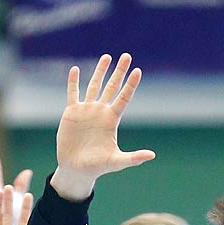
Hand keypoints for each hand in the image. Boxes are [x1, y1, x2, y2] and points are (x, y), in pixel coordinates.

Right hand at [50, 53, 153, 201]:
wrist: (77, 169)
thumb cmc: (97, 166)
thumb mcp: (116, 162)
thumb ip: (133, 158)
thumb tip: (152, 156)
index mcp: (112, 120)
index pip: (124, 98)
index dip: (130, 85)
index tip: (137, 71)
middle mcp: (101, 111)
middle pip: (112, 87)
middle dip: (119, 72)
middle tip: (126, 55)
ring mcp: (86, 110)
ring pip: (94, 86)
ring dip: (100, 71)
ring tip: (107, 57)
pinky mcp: (72, 112)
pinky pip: (73, 93)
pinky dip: (73, 82)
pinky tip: (75, 69)